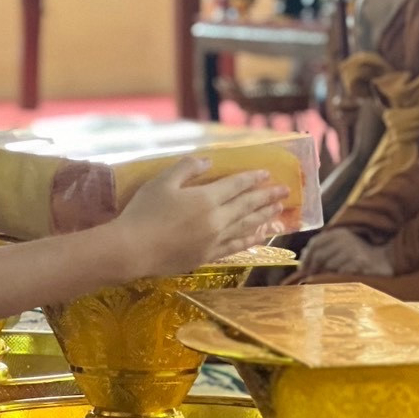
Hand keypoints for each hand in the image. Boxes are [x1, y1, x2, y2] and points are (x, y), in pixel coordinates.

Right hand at [111, 159, 289, 277]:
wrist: (133, 249)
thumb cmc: (143, 212)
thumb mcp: (161, 182)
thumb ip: (186, 168)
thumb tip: (208, 161)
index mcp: (206, 198)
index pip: (236, 185)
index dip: (252, 178)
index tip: (267, 174)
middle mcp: (217, 219)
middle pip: (247, 206)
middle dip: (267, 197)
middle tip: (286, 192)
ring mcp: (214, 240)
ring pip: (246, 226)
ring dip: (264, 217)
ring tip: (279, 211)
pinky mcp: (208, 256)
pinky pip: (236, 247)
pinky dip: (251, 240)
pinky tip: (260, 237)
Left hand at [298, 228, 392, 276]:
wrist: (386, 259)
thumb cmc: (360, 255)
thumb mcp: (342, 246)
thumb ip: (324, 249)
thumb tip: (303, 257)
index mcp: (338, 233)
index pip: (315, 244)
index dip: (306, 258)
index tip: (302, 269)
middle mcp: (344, 238)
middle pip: (319, 255)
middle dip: (312, 269)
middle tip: (309, 279)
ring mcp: (352, 249)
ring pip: (329, 265)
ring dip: (327, 274)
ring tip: (330, 279)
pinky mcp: (359, 261)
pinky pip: (341, 273)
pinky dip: (339, 278)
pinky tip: (343, 278)